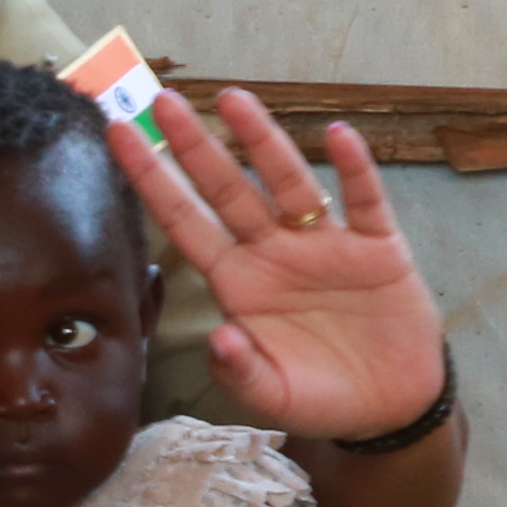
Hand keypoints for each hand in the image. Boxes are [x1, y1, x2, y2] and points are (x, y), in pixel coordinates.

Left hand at [101, 85, 446, 445]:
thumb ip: (241, 373)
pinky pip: (363, 201)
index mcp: (238, 283)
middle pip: (227, 189)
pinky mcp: (378, 249)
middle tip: (162, 100)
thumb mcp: (273, 397)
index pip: (184, 223)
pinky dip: (354, 170)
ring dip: (263, 141)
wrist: (389, 406)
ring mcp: (325, 246)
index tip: (117, 137)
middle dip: (195, 146)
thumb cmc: (321, 397)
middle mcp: (273, 253)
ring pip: (289, 182)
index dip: (152, 181)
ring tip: (234, 100)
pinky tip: (339, 137)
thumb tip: (219, 338)